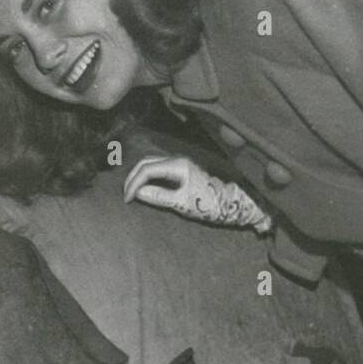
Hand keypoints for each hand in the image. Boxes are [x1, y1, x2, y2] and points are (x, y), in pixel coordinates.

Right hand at [123, 156, 272, 232]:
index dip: (133, 184)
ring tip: (132, 192)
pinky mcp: (184, 170)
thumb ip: (159, 196)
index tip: (127, 200)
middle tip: (125, 196)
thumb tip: (138, 193)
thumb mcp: (183, 204)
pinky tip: (145, 188)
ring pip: (152, 164)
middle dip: (132, 178)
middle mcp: (178, 159)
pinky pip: (160, 169)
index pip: (146, 169)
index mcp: (177, 165)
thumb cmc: (212, 204)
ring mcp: (182, 163)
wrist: (236, 202)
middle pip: (146, 163)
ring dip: (139, 176)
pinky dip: (148, 177)